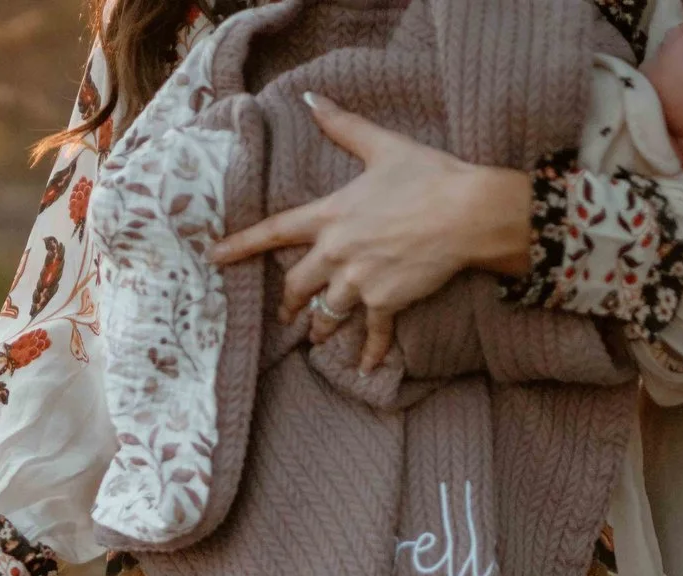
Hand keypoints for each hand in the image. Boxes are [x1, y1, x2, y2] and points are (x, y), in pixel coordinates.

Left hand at [211, 93, 532, 373]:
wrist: (466, 213)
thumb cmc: (428, 176)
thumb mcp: (383, 146)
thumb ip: (344, 126)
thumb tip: (313, 99)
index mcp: (331, 216)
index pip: (275, 231)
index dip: (242, 245)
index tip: (215, 257)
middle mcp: (337, 253)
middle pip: (297, 285)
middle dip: (289, 302)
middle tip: (285, 314)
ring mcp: (360, 282)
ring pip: (327, 314)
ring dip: (320, 328)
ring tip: (317, 337)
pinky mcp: (386, 302)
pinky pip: (373, 334)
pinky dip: (370, 353)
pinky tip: (366, 370)